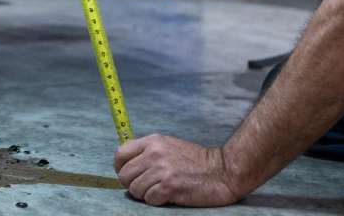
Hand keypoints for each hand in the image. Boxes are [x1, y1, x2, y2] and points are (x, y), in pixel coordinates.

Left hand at [114, 134, 242, 206]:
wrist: (222, 171)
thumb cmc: (197, 161)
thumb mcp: (169, 146)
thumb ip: (149, 151)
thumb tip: (128, 163)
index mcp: (153, 142)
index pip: (120, 153)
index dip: (120, 167)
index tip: (128, 175)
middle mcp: (154, 154)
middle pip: (124, 175)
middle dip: (132, 184)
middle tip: (146, 187)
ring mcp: (162, 170)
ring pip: (135, 189)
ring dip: (145, 194)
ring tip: (160, 190)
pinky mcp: (170, 187)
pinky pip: (149, 199)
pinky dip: (156, 201)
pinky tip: (168, 196)